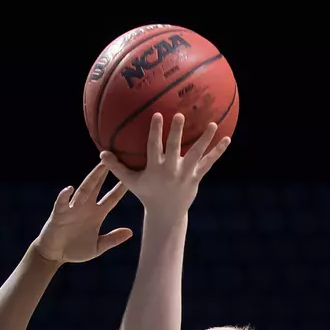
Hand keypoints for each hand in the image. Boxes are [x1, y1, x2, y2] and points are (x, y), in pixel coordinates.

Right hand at [30, 163, 132, 264]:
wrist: (55, 254)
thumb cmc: (75, 250)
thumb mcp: (97, 247)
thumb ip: (112, 239)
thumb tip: (130, 232)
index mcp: (97, 214)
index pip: (112, 198)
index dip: (121, 188)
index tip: (133, 176)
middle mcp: (86, 207)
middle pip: (98, 187)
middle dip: (106, 173)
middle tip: (116, 158)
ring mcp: (72, 208)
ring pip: (83, 190)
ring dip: (92, 178)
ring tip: (100, 166)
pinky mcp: (59, 213)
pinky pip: (62, 203)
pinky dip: (65, 196)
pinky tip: (69, 189)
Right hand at [99, 113, 229, 215]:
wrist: (166, 214)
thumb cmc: (147, 193)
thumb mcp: (130, 182)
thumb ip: (117, 167)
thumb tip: (101, 153)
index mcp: (155, 169)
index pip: (154, 147)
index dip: (155, 132)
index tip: (158, 115)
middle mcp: (171, 170)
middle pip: (174, 148)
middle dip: (176, 132)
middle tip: (180, 115)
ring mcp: (185, 174)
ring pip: (196, 154)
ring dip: (206, 140)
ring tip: (214, 124)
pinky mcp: (196, 177)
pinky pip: (208, 162)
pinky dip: (218, 151)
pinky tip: (227, 139)